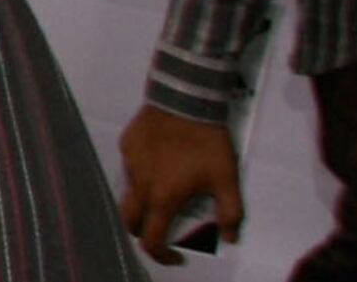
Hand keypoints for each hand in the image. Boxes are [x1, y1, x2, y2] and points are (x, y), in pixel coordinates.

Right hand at [118, 104, 244, 263]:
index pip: (152, 240)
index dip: (162, 255)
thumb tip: (229, 237)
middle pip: (130, 221)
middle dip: (143, 232)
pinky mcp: (126, 144)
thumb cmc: (206, 143)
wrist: (185, 100)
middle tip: (161, 228)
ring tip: (166, 187)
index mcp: (162, 198)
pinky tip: (159, 160)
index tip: (176, 256)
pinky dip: (142, 173)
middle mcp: (140, 185)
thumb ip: (230, 213)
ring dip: (144, 200)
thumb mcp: (228, 179)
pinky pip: (131, 166)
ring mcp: (129, 163)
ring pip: (130, 192)